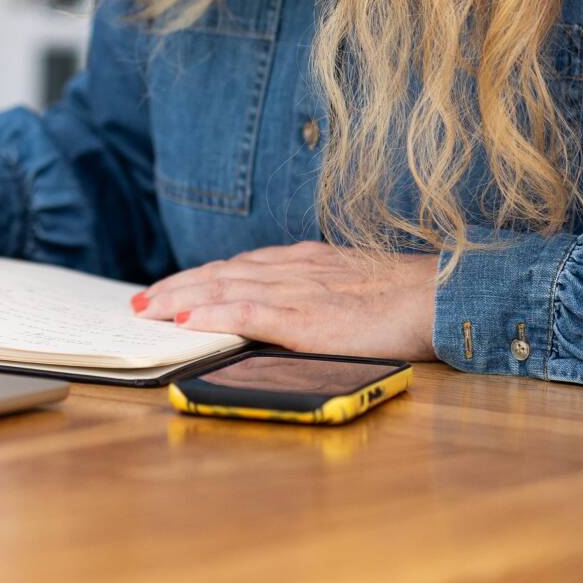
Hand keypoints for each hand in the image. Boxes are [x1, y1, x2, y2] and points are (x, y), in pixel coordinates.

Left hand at [129, 240, 438, 360]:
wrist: (442, 296)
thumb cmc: (407, 297)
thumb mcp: (351, 285)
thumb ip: (316, 290)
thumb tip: (286, 309)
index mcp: (303, 262)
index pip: (236, 267)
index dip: (197, 277)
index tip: (168, 288)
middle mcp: (292, 269)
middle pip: (218, 274)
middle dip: (175, 287)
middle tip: (139, 302)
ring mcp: (297, 290)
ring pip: (223, 288)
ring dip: (180, 298)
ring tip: (147, 310)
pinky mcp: (306, 315)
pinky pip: (248, 311)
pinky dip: (213, 313)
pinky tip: (188, 320)